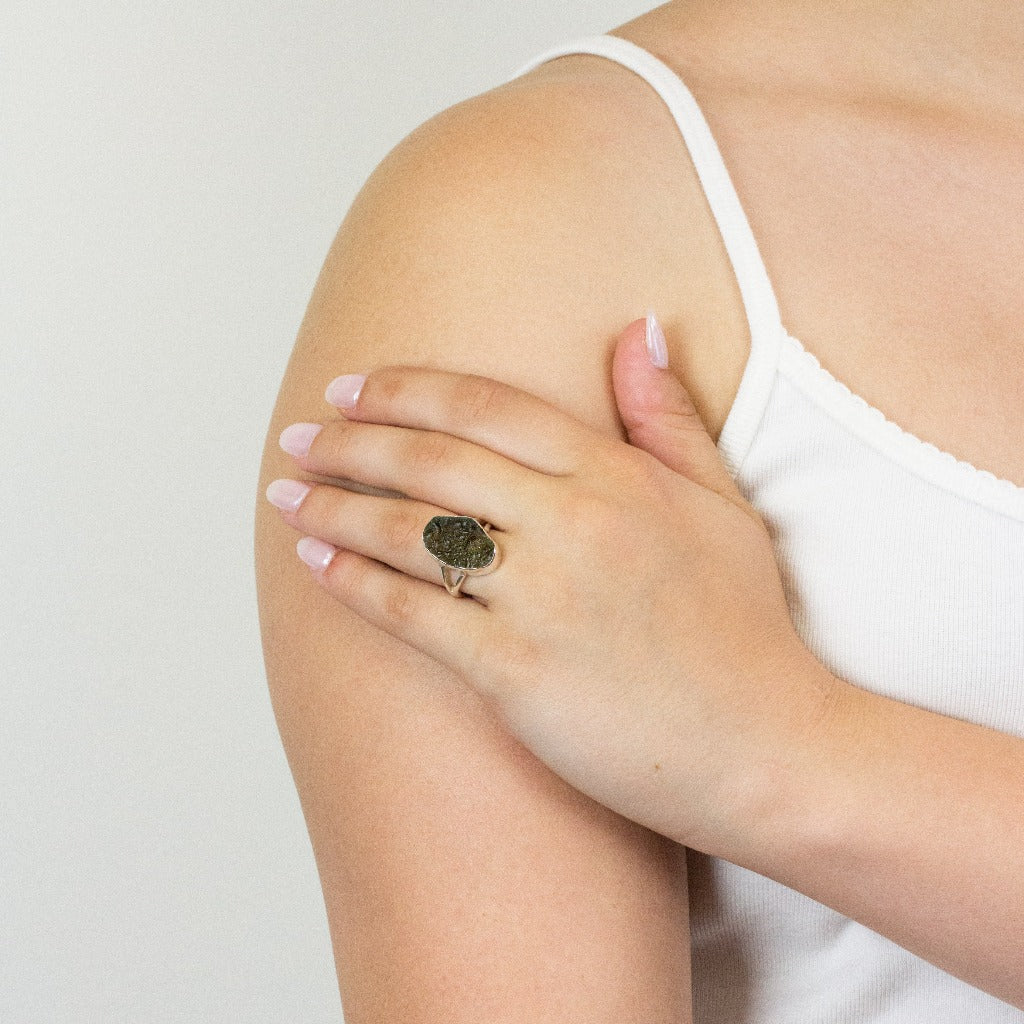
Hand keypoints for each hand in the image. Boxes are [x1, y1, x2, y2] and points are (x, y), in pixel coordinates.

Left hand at [264, 315, 831, 853]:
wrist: (765, 747)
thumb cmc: (741, 627)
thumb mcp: (720, 504)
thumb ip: (667, 415)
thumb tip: (636, 328)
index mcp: (616, 475)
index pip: (486, 407)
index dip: (406, 389)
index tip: (352, 388)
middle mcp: (573, 524)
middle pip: (432, 460)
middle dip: (351, 441)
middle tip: (300, 437)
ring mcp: (542, 599)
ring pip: (410, 531)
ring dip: (334, 507)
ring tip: (286, 494)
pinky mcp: (515, 673)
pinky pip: (414, 615)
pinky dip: (353, 583)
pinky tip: (314, 563)